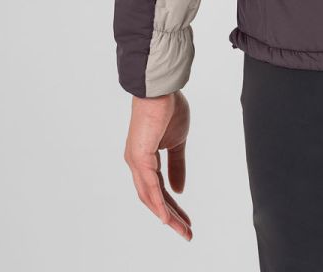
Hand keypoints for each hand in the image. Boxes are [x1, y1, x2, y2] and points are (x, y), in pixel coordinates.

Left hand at [124, 90, 192, 240]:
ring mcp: (136, 162)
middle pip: (153, 199)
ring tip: (181, 229)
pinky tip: (166, 217)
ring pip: (150, 197)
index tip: (186, 220)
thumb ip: (177, 166)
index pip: (159, 190)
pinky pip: (150, 186)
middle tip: (187, 232)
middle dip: (171, 217)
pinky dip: (158, 203)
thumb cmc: (167, 109)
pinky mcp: (139, 157)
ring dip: (167, 215)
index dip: (173, 207)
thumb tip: (179, 190)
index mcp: (145, 160)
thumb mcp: (177, 142)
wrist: (162, 90)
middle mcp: (137, 164)